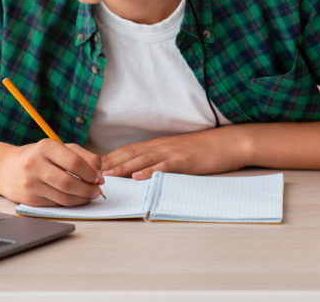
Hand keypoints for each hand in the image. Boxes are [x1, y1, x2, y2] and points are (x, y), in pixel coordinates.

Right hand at [0, 139, 103, 205]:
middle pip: (69, 182)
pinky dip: (70, 203)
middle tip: (97, 191)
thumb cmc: (38, 156)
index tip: (98, 177)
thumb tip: (99, 173)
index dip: (90, 172)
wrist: (6, 169)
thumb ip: (82, 156)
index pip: (74, 162)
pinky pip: (56, 204)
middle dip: (88, 189)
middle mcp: (35, 164)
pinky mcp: (29, 199)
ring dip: (81, 199)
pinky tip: (75, 198)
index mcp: (45, 147)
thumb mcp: (58, 148)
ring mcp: (30, 183)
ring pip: (63, 197)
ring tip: (89, 196)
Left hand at [100, 126, 249, 179]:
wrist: (228, 142)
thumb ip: (161, 158)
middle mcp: (161, 146)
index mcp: (158, 145)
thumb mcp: (178, 152)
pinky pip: (164, 166)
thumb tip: (143, 169)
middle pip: (131, 153)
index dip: (111, 157)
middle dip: (111, 162)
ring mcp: (172, 152)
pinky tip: (139, 177)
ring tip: (109, 175)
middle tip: (91, 171)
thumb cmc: (204, 150)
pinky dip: (150, 171)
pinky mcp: (185, 160)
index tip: (94, 165)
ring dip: (124, 167)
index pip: (129, 150)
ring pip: (143, 159)